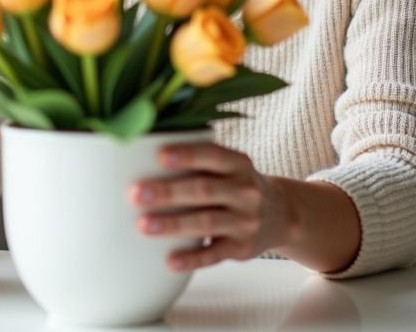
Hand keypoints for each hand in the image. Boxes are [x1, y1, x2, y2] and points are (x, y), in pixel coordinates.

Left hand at [128, 142, 289, 271]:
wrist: (280, 215)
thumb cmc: (237, 185)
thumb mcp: (229, 166)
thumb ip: (199, 160)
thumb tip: (141, 156)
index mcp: (239, 164)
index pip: (212, 156)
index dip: (186, 155)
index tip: (158, 155)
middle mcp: (246, 191)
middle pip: (204, 190)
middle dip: (168, 192)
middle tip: (135, 193)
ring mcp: (246, 221)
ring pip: (206, 222)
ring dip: (173, 224)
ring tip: (143, 225)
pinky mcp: (242, 249)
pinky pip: (214, 254)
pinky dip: (191, 258)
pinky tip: (169, 260)